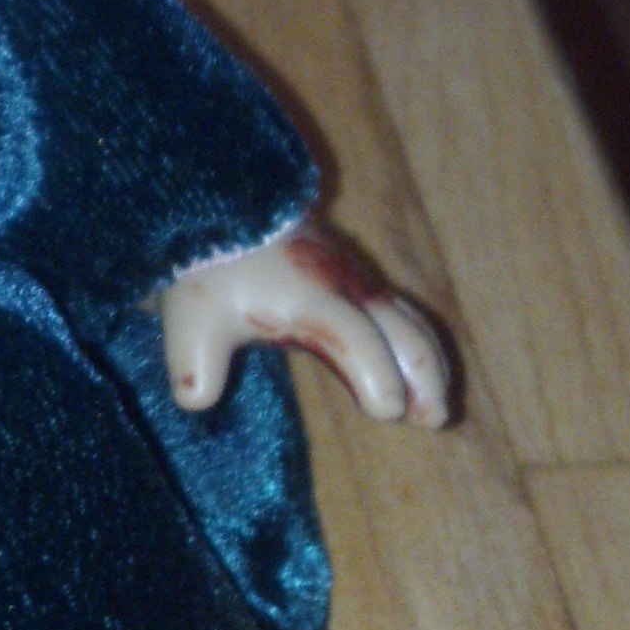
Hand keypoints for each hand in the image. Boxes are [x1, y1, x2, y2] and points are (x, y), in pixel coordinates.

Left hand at [162, 218, 452, 427]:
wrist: (226, 210)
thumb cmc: (212, 269)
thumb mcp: (191, 318)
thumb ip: (194, 362)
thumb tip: (195, 401)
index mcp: (306, 298)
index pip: (351, 335)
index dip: (373, 371)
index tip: (388, 410)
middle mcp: (343, 287)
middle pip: (398, 329)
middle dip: (421, 374)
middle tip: (434, 419)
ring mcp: (357, 280)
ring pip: (410, 322)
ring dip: (429, 364)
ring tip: (438, 411)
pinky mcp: (361, 280)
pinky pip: (405, 314)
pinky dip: (420, 346)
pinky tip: (427, 380)